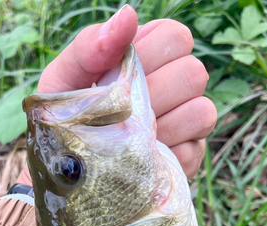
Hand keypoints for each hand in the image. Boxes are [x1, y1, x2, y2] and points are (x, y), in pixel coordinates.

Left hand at [17, 5, 215, 185]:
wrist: (67, 168)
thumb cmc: (65, 116)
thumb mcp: (65, 79)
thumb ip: (90, 45)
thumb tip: (128, 14)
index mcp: (147, 56)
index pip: (177, 38)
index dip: (152, 55)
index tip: (119, 78)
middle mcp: (173, 86)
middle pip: (194, 74)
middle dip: (155, 95)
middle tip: (123, 113)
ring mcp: (185, 122)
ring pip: (201, 112)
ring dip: (162, 127)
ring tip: (130, 138)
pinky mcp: (188, 157)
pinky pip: (194, 151)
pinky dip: (164, 156)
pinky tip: (141, 159)